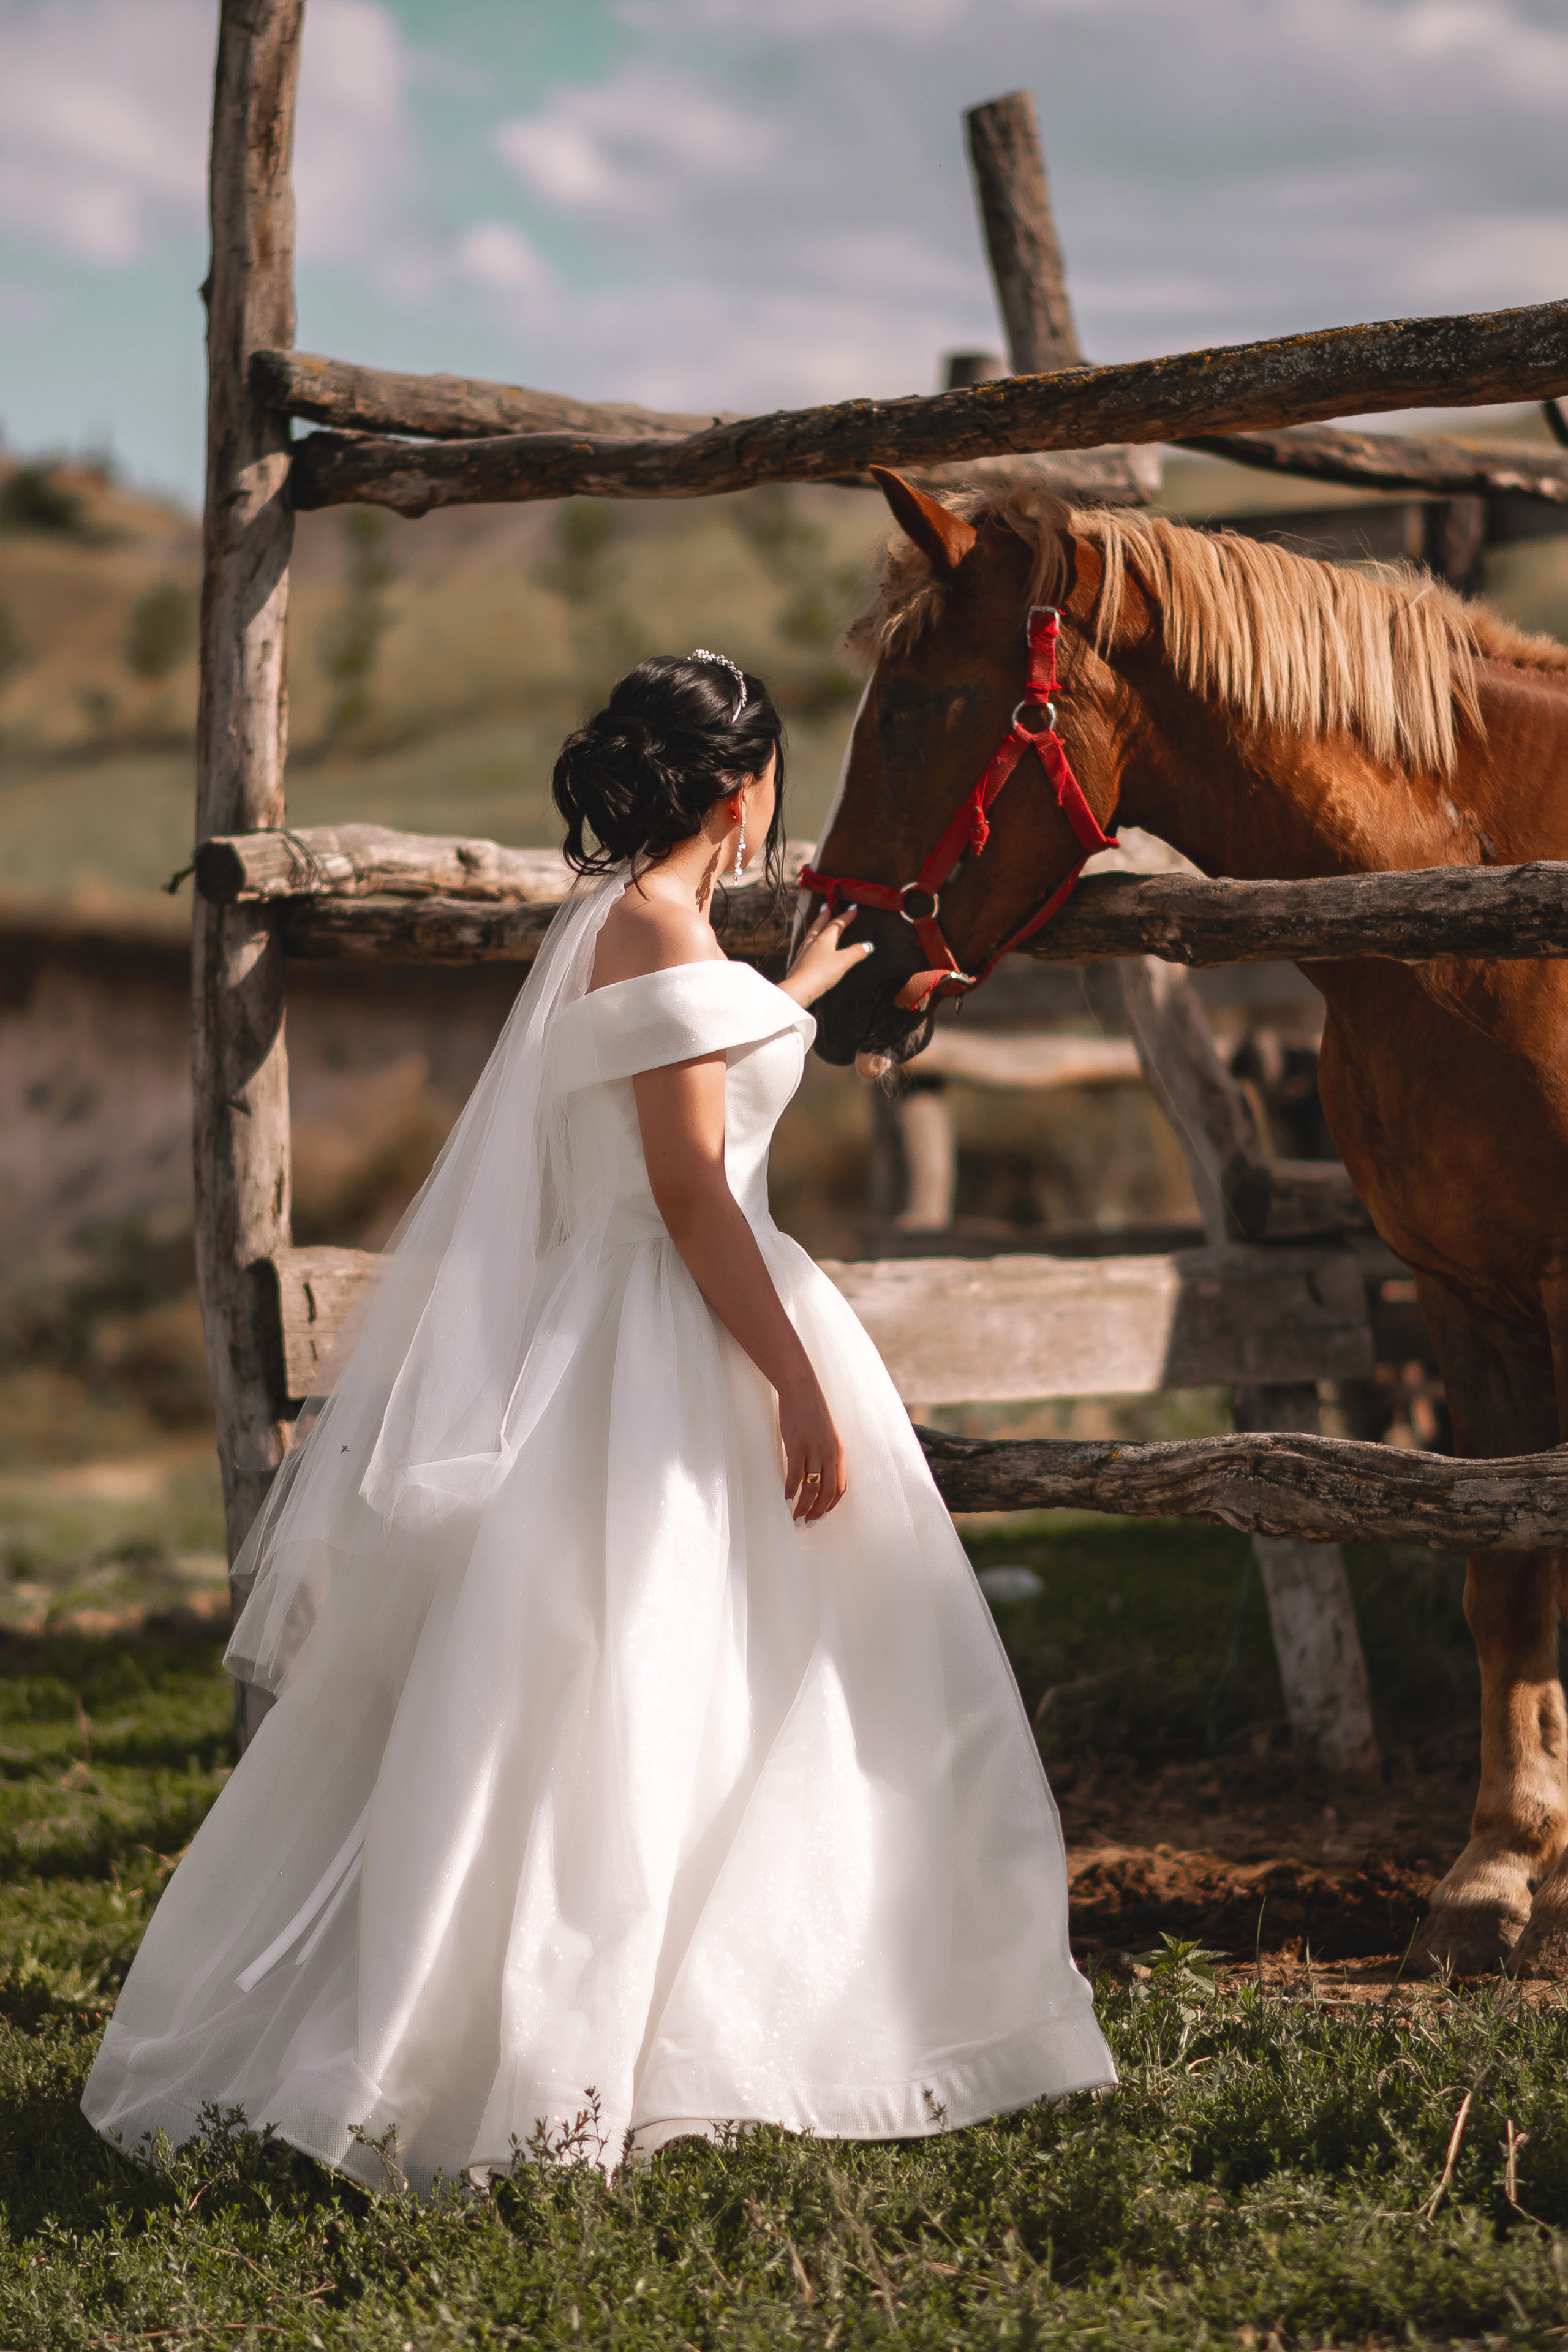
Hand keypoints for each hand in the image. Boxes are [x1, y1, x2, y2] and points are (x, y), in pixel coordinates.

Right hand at [778, 1375, 846, 1522]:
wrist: (801, 1389)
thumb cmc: (811, 1411)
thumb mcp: (825, 1435)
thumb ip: (824, 1454)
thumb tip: (817, 1473)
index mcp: (839, 1453)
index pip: (840, 1487)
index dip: (831, 1504)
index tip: (822, 1515)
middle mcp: (829, 1454)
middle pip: (827, 1492)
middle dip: (818, 1512)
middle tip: (807, 1524)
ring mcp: (814, 1451)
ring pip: (811, 1488)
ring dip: (803, 1506)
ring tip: (795, 1517)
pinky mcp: (797, 1446)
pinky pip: (795, 1475)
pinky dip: (791, 1490)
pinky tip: (785, 1499)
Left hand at [781, 908, 874, 1008]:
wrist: (799, 989)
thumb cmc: (822, 973)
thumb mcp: (843, 961)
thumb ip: (856, 952)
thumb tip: (868, 945)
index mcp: (824, 939)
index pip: (837, 924)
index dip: (846, 916)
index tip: (853, 908)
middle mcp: (813, 942)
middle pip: (819, 925)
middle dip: (825, 915)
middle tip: (827, 906)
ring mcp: (804, 952)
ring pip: (811, 934)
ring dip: (816, 927)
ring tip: (818, 923)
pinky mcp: (800, 963)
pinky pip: (806, 946)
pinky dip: (811, 942)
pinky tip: (810, 947)